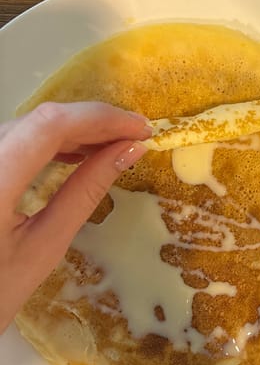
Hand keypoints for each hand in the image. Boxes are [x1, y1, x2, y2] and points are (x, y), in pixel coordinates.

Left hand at [0, 101, 149, 332]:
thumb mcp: (45, 246)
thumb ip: (86, 192)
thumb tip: (128, 152)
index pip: (51, 126)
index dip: (100, 118)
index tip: (140, 128)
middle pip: (40, 121)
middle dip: (92, 122)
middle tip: (135, 135)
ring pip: (27, 125)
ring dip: (73, 129)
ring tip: (112, 145)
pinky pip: (14, 139)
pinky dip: (47, 140)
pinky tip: (74, 151)